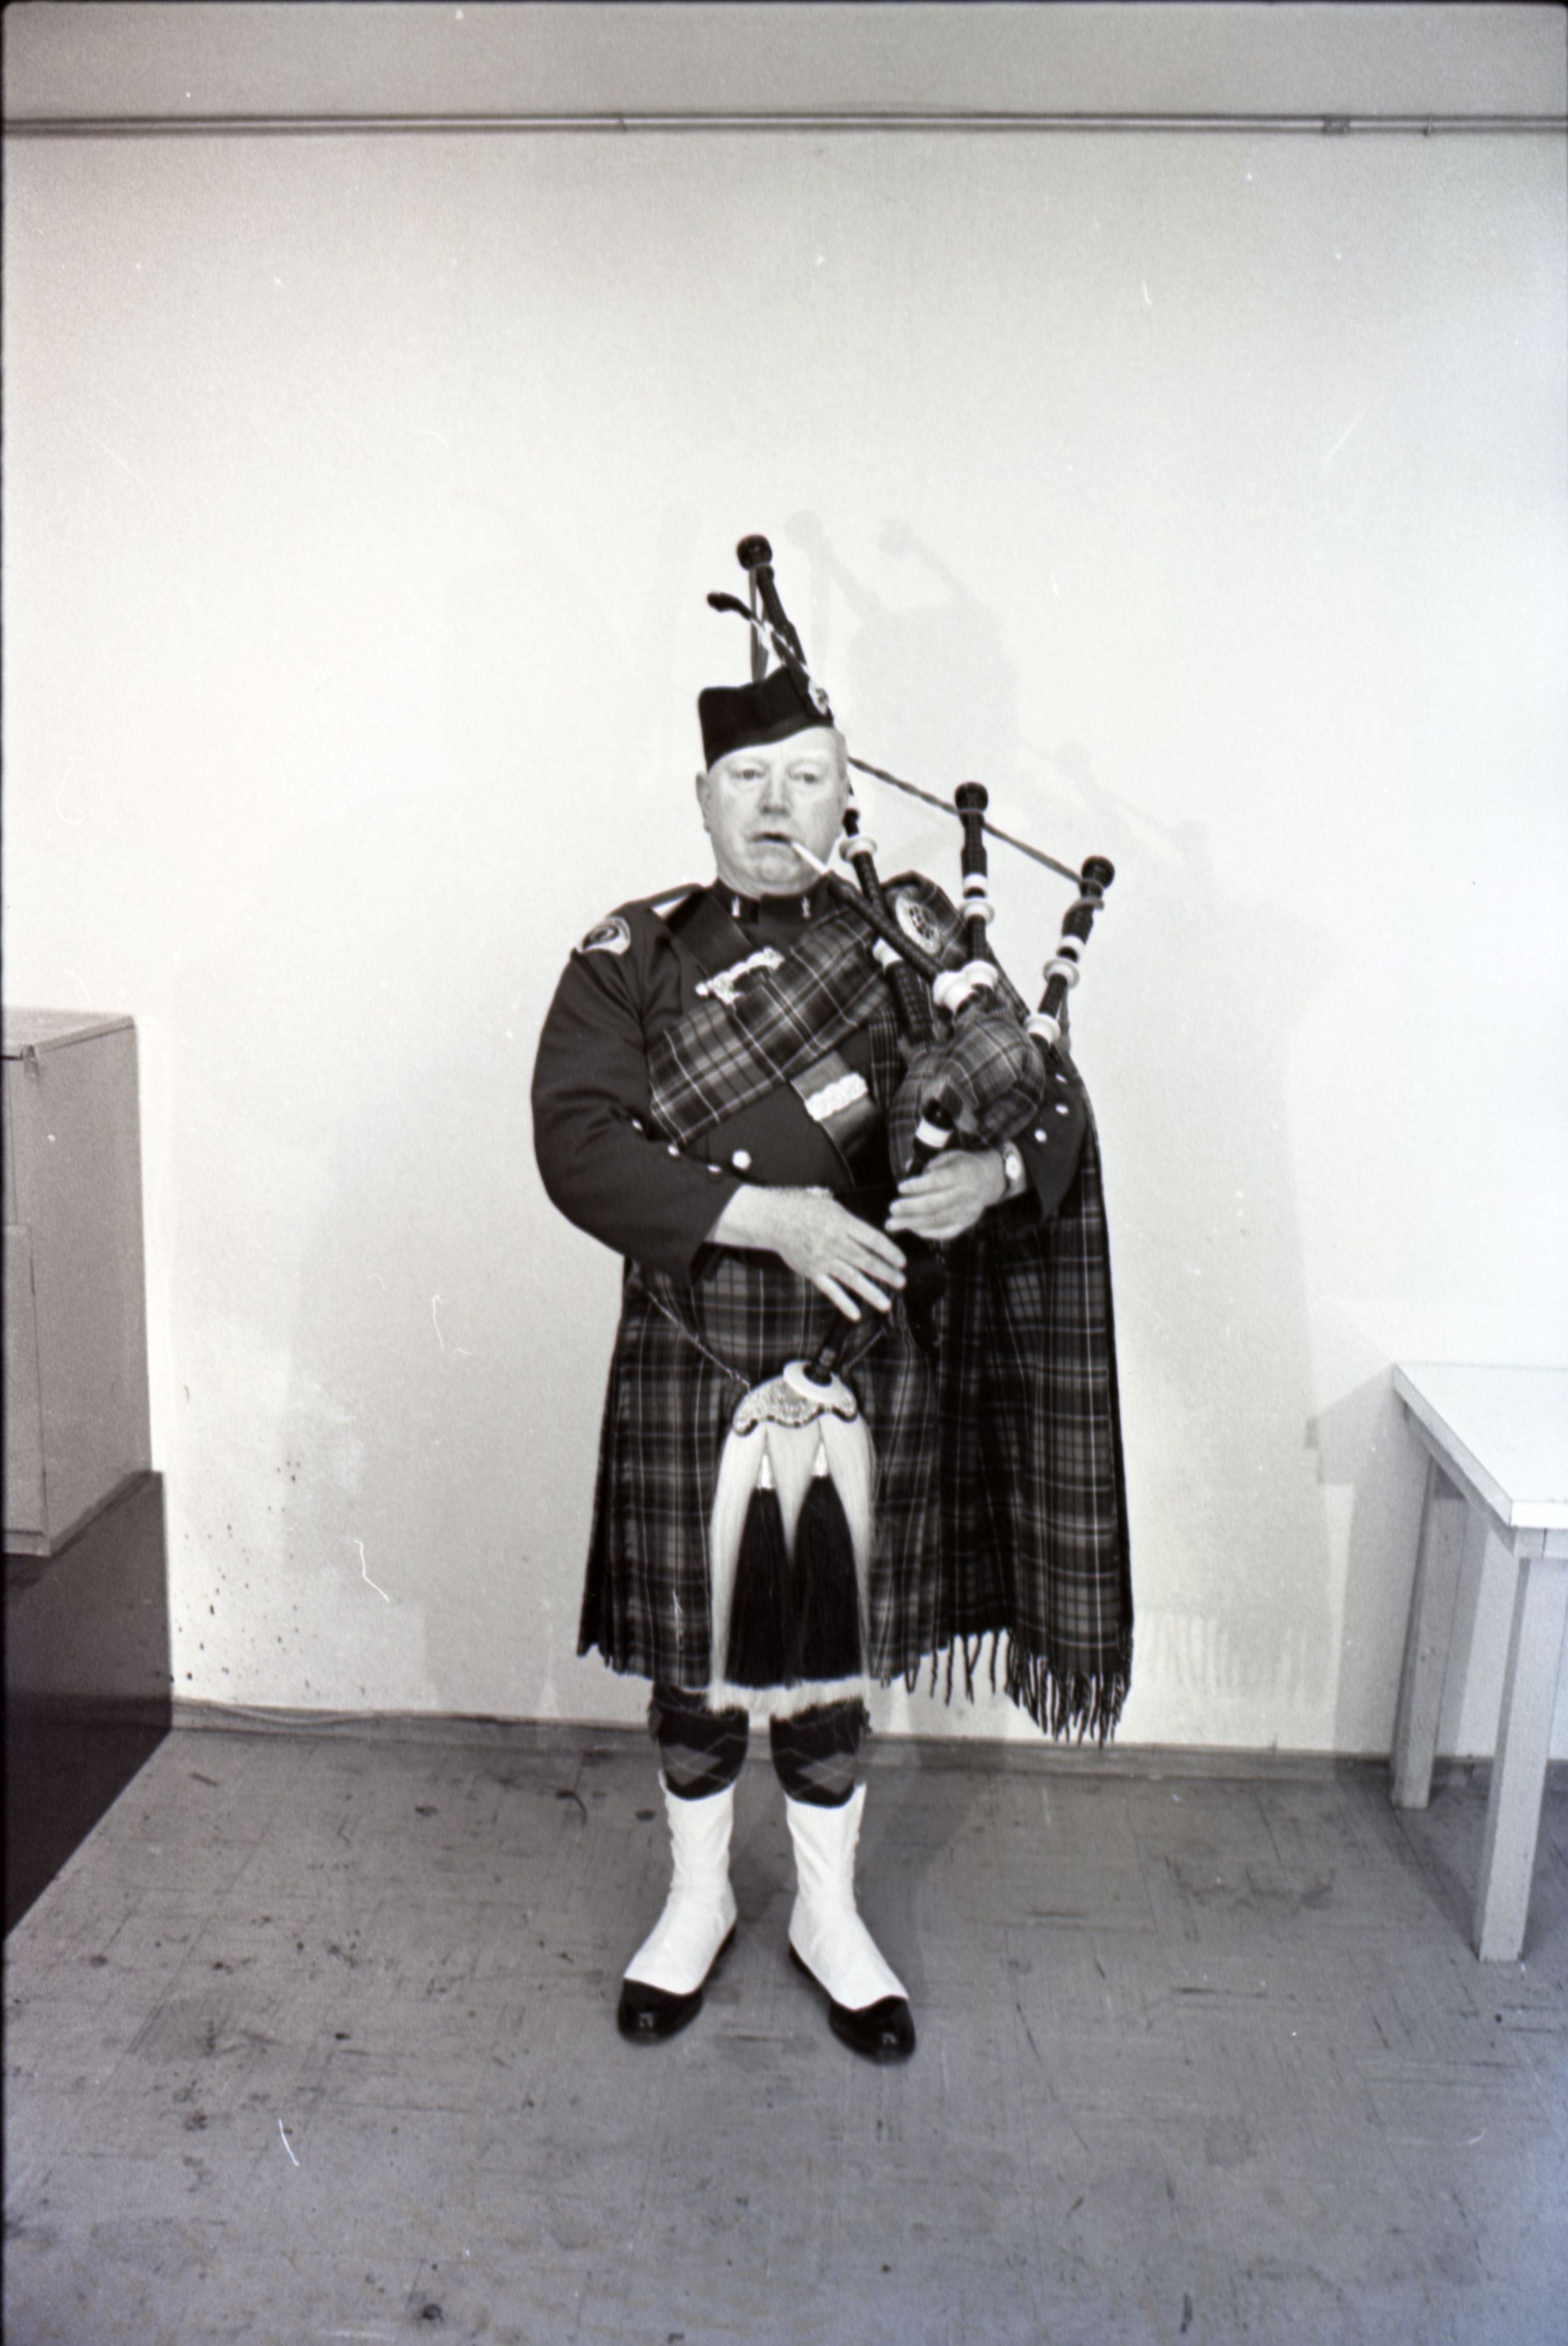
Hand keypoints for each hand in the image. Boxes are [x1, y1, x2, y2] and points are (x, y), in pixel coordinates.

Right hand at [708, 1186, 906, 1320]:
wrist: (774, 1220)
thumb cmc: (804, 1209)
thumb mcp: (830, 1204)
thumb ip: (851, 1219)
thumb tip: (871, 1230)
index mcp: (842, 1224)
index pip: (872, 1240)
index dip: (890, 1252)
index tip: (902, 1261)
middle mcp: (834, 1243)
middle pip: (866, 1261)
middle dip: (886, 1273)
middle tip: (901, 1282)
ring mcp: (823, 1259)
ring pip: (852, 1279)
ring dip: (871, 1292)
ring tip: (887, 1303)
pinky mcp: (812, 1272)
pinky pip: (830, 1290)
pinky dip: (844, 1303)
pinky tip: (856, 1314)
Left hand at [885, 1150, 1005, 1242]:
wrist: (990, 1179)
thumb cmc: (963, 1165)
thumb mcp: (949, 1156)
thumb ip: (929, 1163)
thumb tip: (907, 1166)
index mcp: (962, 1173)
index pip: (938, 1181)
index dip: (918, 1185)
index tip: (900, 1187)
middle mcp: (966, 1194)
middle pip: (935, 1204)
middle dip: (910, 1208)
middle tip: (892, 1209)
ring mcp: (967, 1211)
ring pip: (937, 1220)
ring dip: (912, 1224)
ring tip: (893, 1225)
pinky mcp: (967, 1223)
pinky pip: (945, 1232)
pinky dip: (927, 1232)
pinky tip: (911, 1229)